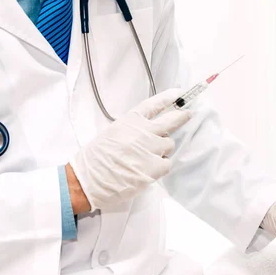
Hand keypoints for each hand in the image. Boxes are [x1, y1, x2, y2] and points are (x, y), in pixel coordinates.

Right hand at [69, 89, 191, 211]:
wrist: (87, 180)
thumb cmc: (95, 159)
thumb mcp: (112, 133)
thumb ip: (133, 129)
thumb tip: (149, 131)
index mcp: (130, 121)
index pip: (153, 105)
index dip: (168, 98)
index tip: (179, 93)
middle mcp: (143, 131)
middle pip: (171, 120)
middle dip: (182, 116)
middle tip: (188, 114)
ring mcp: (151, 149)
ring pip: (169, 144)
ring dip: (162, 150)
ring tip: (146, 158)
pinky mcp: (155, 167)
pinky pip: (167, 164)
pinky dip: (160, 167)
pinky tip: (147, 170)